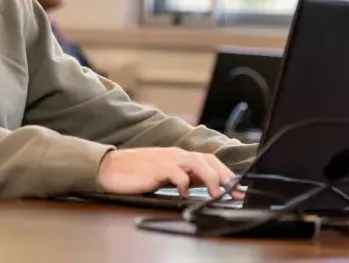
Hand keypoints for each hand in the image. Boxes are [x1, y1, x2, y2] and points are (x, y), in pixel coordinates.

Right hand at [97, 147, 241, 199]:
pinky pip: (175, 173)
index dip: (225, 172)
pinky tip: (185, 193)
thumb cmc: (135, 173)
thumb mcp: (164, 174)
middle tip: (235, 191)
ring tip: (217, 194)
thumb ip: (182, 176)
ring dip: (210, 178)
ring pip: (196, 162)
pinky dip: (184, 183)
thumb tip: (203, 186)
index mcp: (178, 156)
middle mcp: (175, 155)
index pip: (208, 159)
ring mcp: (166, 159)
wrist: (110, 168)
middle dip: (224, 175)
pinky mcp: (155, 168)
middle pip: (206, 158)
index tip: (238, 188)